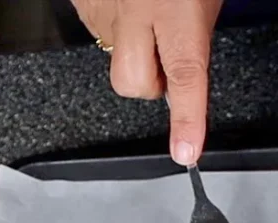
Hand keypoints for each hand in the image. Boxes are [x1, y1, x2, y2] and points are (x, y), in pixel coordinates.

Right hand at [71, 0, 223, 164]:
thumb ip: (196, 32)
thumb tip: (192, 66)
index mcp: (176, 9)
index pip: (184, 75)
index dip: (186, 119)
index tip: (186, 153)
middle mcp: (134, 11)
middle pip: (132, 83)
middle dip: (150, 84)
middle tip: (165, 57)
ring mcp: (102, 8)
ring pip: (114, 59)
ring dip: (133, 49)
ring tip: (146, 13)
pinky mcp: (81, 3)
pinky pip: (98, 32)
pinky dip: (114, 27)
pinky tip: (127, 3)